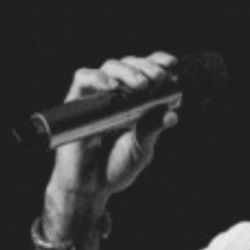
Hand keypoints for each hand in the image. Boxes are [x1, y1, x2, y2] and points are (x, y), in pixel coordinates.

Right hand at [45, 51, 179, 215]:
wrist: (90, 187)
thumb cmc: (116, 167)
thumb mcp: (142, 148)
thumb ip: (153, 129)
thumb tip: (172, 114)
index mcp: (139, 100)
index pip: (148, 71)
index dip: (159, 61)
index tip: (172, 64)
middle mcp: (119, 94)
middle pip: (132, 64)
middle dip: (147, 67)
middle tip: (158, 78)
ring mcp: (97, 97)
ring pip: (111, 66)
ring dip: (128, 71)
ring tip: (141, 85)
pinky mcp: (76, 102)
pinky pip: (83, 79)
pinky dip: (98, 78)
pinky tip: (112, 87)